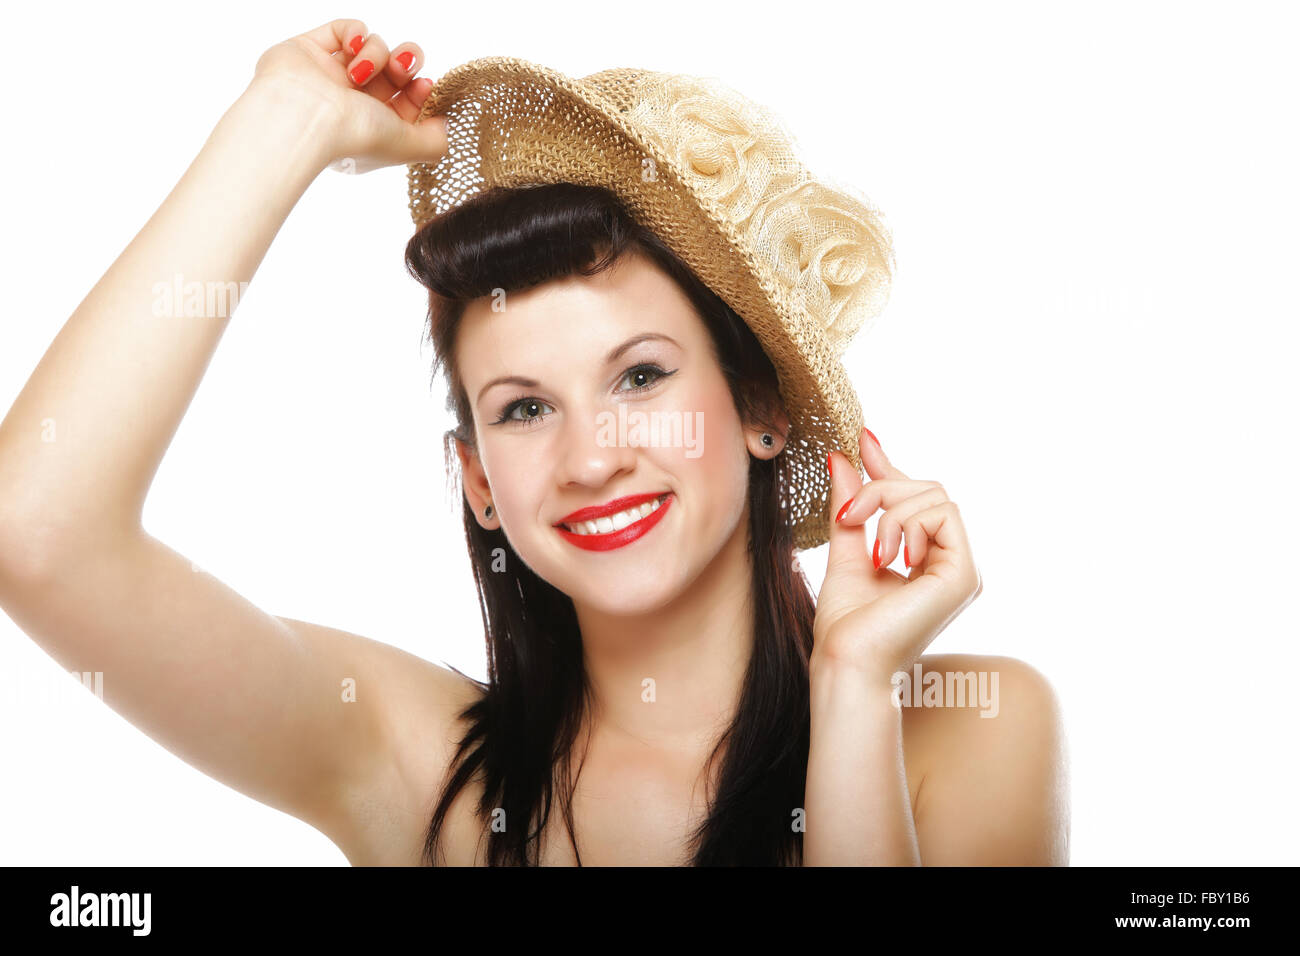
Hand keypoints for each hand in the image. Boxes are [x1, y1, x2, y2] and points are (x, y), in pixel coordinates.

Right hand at [249, 17, 447, 173]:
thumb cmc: (354, 136)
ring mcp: (329, 75)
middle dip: (405, 63)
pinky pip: (345, 29)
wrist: (303, 117)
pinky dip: (355, 32)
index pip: (406, 101)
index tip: (425, 86)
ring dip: (376, 54)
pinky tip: (354, 46)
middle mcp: (350, 103)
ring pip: (372, 48)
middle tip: (401, 68)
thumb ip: (435, 141)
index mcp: (371, 128)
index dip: (420, 90)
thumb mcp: (408, 147)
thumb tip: (444, 125)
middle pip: (394, 70)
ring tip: (362, 71)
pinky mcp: (310, 50)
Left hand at [812, 427, 982, 680]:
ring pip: (934, 495)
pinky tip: (890, 558)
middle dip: (881, 489)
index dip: (889, 466)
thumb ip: (850, 508)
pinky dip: (906, 525)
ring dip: (889, 510)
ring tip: (870, 549)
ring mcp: (962, 568)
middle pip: (927, 488)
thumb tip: (841, 459)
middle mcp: (951, 562)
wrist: (848, 663)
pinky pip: (942, 513)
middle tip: (847, 515)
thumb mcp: (845, 552)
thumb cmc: (845, 626)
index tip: (863, 439)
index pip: (916, 498)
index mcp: (927, 560)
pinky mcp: (964, 574)